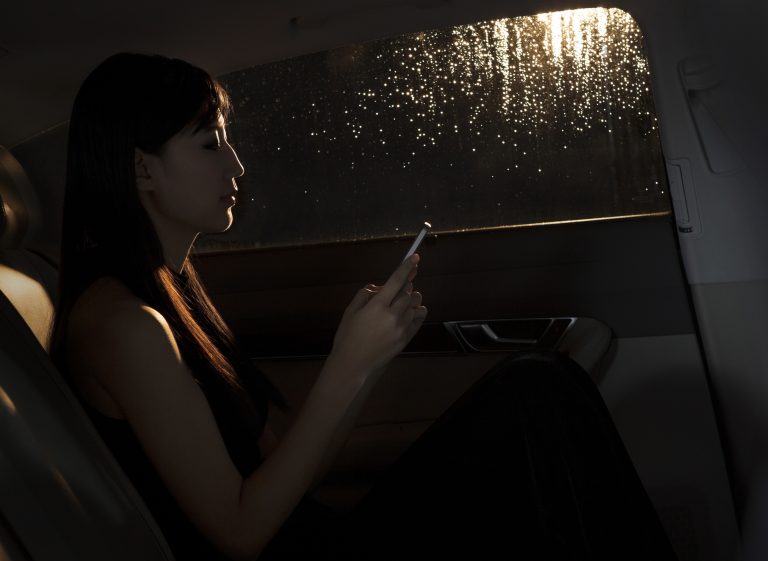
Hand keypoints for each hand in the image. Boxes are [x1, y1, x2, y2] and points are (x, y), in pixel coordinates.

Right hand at [329, 254, 426, 380]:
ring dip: (411, 298)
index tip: (415, 257)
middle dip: (405, 285)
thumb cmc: (347, 337)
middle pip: (407, 292)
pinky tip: (414, 310)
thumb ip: (365, 294)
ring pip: (414, 305)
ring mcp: (401, 328)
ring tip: (403, 300)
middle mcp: (392, 315)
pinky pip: (418, 319)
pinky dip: (418, 311)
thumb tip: (378, 287)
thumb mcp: (350, 311)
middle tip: (399, 286)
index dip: (406, 267)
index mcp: (377, 306)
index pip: (396, 281)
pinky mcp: (405, 339)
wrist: (352, 364)